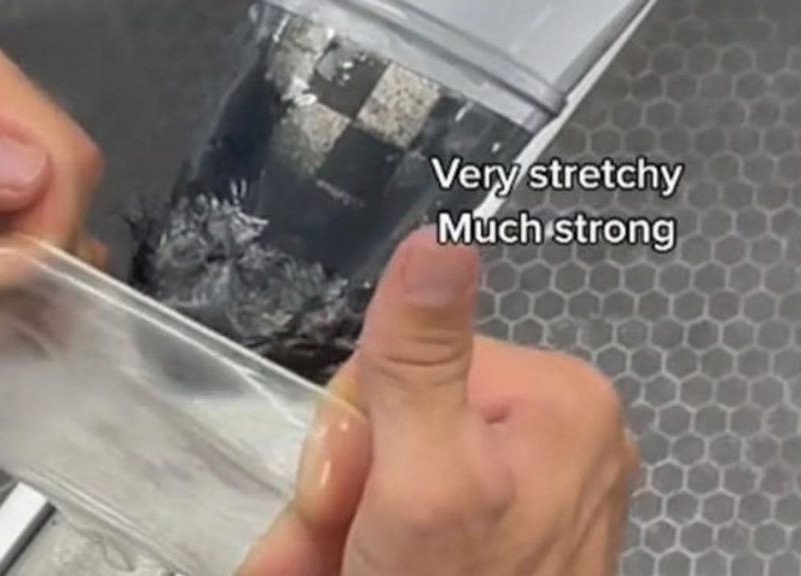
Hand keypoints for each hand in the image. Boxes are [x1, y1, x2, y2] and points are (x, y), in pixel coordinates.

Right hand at [240, 228, 638, 574]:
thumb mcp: (425, 479)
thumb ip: (422, 359)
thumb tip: (442, 232)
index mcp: (555, 395)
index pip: (402, 361)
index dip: (350, 434)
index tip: (340, 504)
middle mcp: (555, 428)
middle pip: (395, 413)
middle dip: (341, 488)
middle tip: (329, 551)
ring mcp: (532, 482)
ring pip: (392, 462)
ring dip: (336, 522)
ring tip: (326, 569)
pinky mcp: (506, 524)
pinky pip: (413, 498)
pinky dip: (364, 539)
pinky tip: (343, 567)